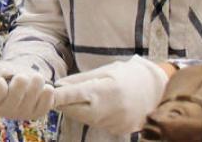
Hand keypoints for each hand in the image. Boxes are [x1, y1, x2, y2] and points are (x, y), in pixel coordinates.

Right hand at [0, 59, 54, 120]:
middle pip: (16, 94)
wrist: (19, 80)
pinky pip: (46, 103)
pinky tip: (46, 88)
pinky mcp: (37, 113)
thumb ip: (0, 71)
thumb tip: (14, 76)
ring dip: (37, 82)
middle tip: (22, 76)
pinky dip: (48, 92)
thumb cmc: (4, 74)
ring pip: (33, 97)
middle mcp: (5, 111)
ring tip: (36, 77)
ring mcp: (22, 114)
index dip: (0, 81)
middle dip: (21, 80)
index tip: (1, 79)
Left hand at [53, 56, 167, 134]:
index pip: (73, 95)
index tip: (46, 93)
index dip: (58, 95)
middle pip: (75, 111)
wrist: (155, 89)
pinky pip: (96, 124)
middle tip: (57, 96)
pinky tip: (96, 107)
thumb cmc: (127, 75)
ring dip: (77, 110)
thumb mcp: (104, 71)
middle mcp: (108, 109)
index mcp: (104, 90)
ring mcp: (113, 122)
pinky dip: (90, 116)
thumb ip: (80, 80)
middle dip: (65, 104)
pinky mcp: (117, 130)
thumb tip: (58, 85)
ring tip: (80, 98)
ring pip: (84, 119)